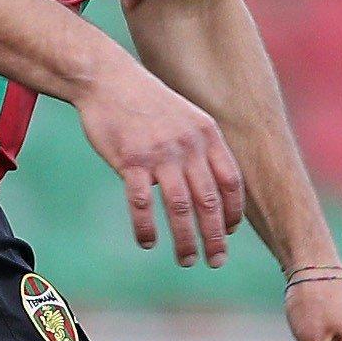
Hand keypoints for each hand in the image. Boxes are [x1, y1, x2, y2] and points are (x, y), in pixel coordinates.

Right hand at [74, 59, 244, 266]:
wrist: (108, 79)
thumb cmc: (147, 102)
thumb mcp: (185, 117)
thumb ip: (200, 148)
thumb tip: (212, 187)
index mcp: (206, 134)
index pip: (231, 180)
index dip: (233, 211)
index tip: (230, 232)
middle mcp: (188, 144)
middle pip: (209, 200)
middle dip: (215, 236)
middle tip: (216, 261)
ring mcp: (159, 153)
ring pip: (180, 207)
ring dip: (185, 240)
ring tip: (187, 260)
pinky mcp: (130, 160)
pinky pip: (142, 203)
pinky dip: (146, 228)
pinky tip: (147, 242)